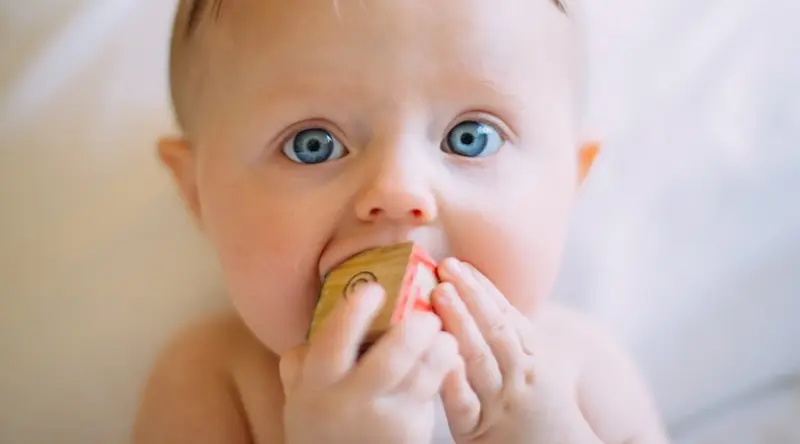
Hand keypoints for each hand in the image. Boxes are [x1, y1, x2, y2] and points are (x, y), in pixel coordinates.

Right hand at [280, 284, 460, 443]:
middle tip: (428, 314)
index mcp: (318, 383)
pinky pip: (431, 395)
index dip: (355, 313)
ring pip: (419, 379)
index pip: (334, 342)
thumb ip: (301, 362)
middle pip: (389, 362)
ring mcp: (384, 419)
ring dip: (438, 352)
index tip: (374, 289)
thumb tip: (314, 323)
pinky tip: (450, 356)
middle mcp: (350, 401)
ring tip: (447, 334)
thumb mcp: (300, 394)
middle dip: (412, 334)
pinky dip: (444, 371)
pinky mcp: (410, 432)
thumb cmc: (321, 424)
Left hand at [433, 259, 600, 443]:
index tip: (462, 264)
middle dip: (470, 295)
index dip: (484, 288)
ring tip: (439, 294)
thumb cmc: (543, 412)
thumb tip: (486, 299)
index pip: (508, 316)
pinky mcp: (480, 431)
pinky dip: (455, 380)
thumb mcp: (540, 371)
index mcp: (533, 359)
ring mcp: (500, 403)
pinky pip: (465, 405)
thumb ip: (516, 339)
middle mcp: (520, 377)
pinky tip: (442, 358)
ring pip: (480, 358)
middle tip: (447, 267)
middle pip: (495, 330)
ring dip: (460, 322)